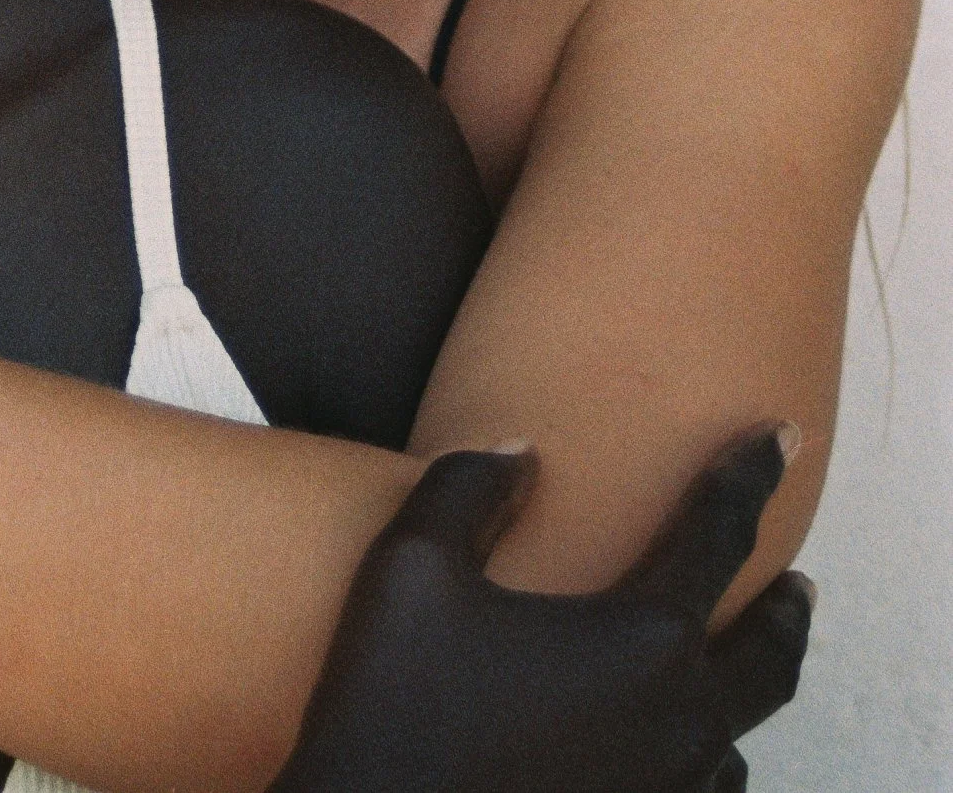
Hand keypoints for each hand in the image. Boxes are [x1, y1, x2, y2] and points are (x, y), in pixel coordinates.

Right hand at [271, 428, 813, 792]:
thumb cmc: (395, 708)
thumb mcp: (410, 567)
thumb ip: (468, 487)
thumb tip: (520, 455)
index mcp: (642, 641)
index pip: (719, 534)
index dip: (749, 473)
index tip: (780, 434)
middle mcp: (679, 722)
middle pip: (767, 653)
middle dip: (785, 607)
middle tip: (798, 580)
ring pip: (738, 735)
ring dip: (746, 688)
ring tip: (740, 663)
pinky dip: (713, 758)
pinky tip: (694, 750)